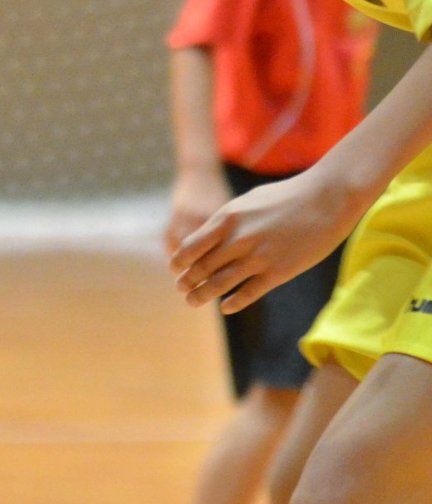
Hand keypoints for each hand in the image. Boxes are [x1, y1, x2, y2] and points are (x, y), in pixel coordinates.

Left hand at [171, 165, 366, 312]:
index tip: (175, 270)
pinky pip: (248, 293)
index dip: (179, 262)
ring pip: (219, 284)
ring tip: (193, 301)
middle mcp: (237, 239)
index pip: (190, 248)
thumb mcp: (246, 202)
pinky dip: (232, 303)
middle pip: (200, 268)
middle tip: (181, 289)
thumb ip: (225, 221)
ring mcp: (258, 257)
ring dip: (201, 295)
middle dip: (186, 282)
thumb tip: (208, 236)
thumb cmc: (286, 197)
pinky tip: (225, 307)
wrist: (327, 198)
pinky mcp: (279, 271)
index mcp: (226, 219)